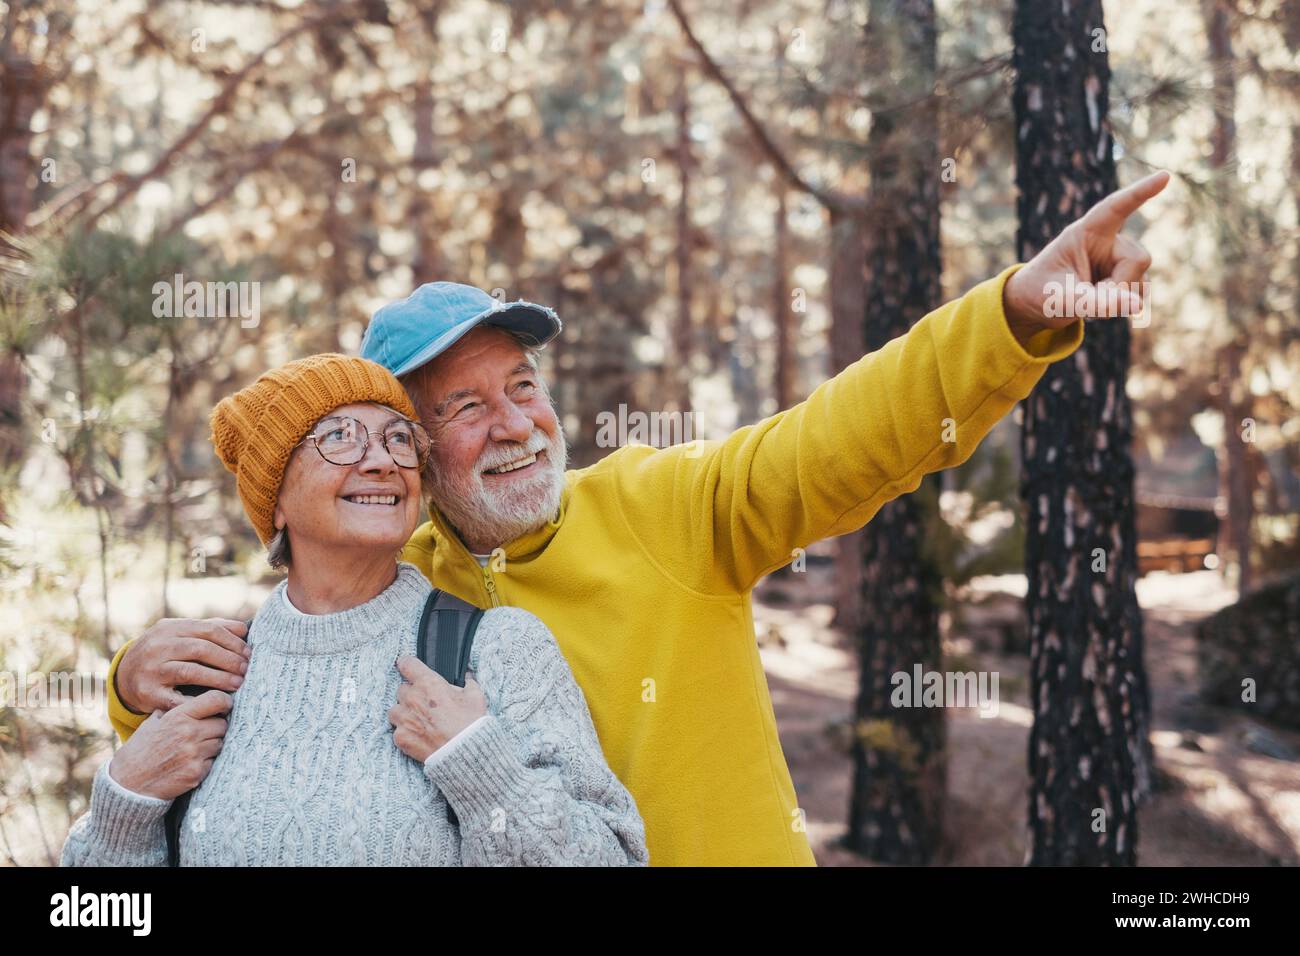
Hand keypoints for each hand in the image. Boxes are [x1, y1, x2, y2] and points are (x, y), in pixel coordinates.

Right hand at [107, 690, 233, 799]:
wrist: (128, 783)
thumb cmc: (141, 750)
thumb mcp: (153, 722)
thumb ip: (175, 709)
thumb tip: (197, 699)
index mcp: (179, 716)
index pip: (216, 700)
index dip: (224, 702)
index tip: (225, 706)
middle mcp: (189, 732)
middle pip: (222, 723)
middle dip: (215, 726)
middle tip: (203, 732)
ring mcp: (194, 754)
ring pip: (220, 742)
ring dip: (211, 744)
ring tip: (193, 749)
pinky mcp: (197, 772)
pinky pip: (213, 761)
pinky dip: (205, 762)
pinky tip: (189, 763)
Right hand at [116, 618, 250, 713]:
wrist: (124, 676)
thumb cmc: (164, 653)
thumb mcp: (179, 634)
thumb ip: (210, 629)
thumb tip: (243, 629)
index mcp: (170, 628)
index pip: (209, 630)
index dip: (232, 642)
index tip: (249, 654)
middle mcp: (158, 646)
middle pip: (202, 649)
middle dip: (228, 660)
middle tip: (245, 670)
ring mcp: (151, 669)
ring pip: (191, 672)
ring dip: (219, 679)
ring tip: (237, 684)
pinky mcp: (147, 692)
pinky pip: (176, 699)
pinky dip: (197, 702)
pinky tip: (214, 705)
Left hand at [389, 656, 487, 763]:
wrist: (465, 753)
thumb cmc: (471, 724)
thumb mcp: (475, 697)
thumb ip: (468, 683)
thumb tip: (467, 676)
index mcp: (429, 683)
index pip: (407, 664)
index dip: (407, 665)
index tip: (408, 667)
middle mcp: (412, 698)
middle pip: (401, 689)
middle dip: (412, 694)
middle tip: (425, 704)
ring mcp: (404, 718)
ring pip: (394, 709)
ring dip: (404, 713)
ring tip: (418, 721)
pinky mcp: (400, 737)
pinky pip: (396, 731)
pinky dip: (405, 732)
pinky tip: (418, 736)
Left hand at [1002, 170, 1170, 340]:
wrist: (1034, 306)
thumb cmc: (1040, 293)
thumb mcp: (1061, 300)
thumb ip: (1097, 302)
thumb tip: (1137, 305)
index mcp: (1085, 233)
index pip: (1115, 208)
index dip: (1140, 192)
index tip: (1164, 176)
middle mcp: (1107, 241)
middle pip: (1139, 258)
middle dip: (1121, 285)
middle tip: (1090, 299)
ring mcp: (1118, 260)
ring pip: (1141, 280)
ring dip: (1119, 300)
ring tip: (1088, 302)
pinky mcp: (1124, 278)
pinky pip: (1139, 295)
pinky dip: (1122, 307)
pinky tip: (1100, 306)